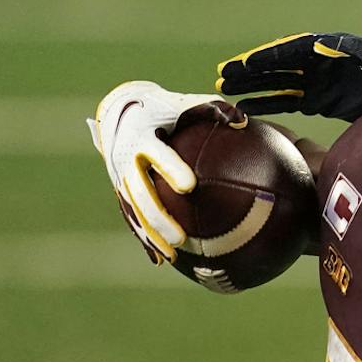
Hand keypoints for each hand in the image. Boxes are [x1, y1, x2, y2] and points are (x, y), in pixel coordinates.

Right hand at [86, 81, 225, 263]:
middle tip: (181, 237)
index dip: (171, 169)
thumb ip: (212, 109)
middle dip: (159, 217)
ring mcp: (120, 177)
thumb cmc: (162, 107)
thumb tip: (244, 120)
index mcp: (142, 137)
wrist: (118, 109)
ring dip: (151, 234)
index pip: (157, 155)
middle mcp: (126, 159)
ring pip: (134, 210)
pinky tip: (160, 259)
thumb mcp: (183, 102)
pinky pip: (132, 216)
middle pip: (140, 192)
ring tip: (172, 255)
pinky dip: (145, 237)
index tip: (189, 185)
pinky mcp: (120, 189)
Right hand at [216, 32, 361, 120]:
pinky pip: (288, 102)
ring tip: (225, 88)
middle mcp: (316, 64)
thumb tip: (320, 44)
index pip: (292, 51)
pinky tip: (246, 107)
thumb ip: (350, 50)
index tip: (248, 62)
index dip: (270, 56)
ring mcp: (315, 83)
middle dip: (251, 70)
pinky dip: (268, 104)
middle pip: (278, 65)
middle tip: (223, 73)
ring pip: (277, 83)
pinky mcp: (318, 101)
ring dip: (252, 86)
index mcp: (328, 49)